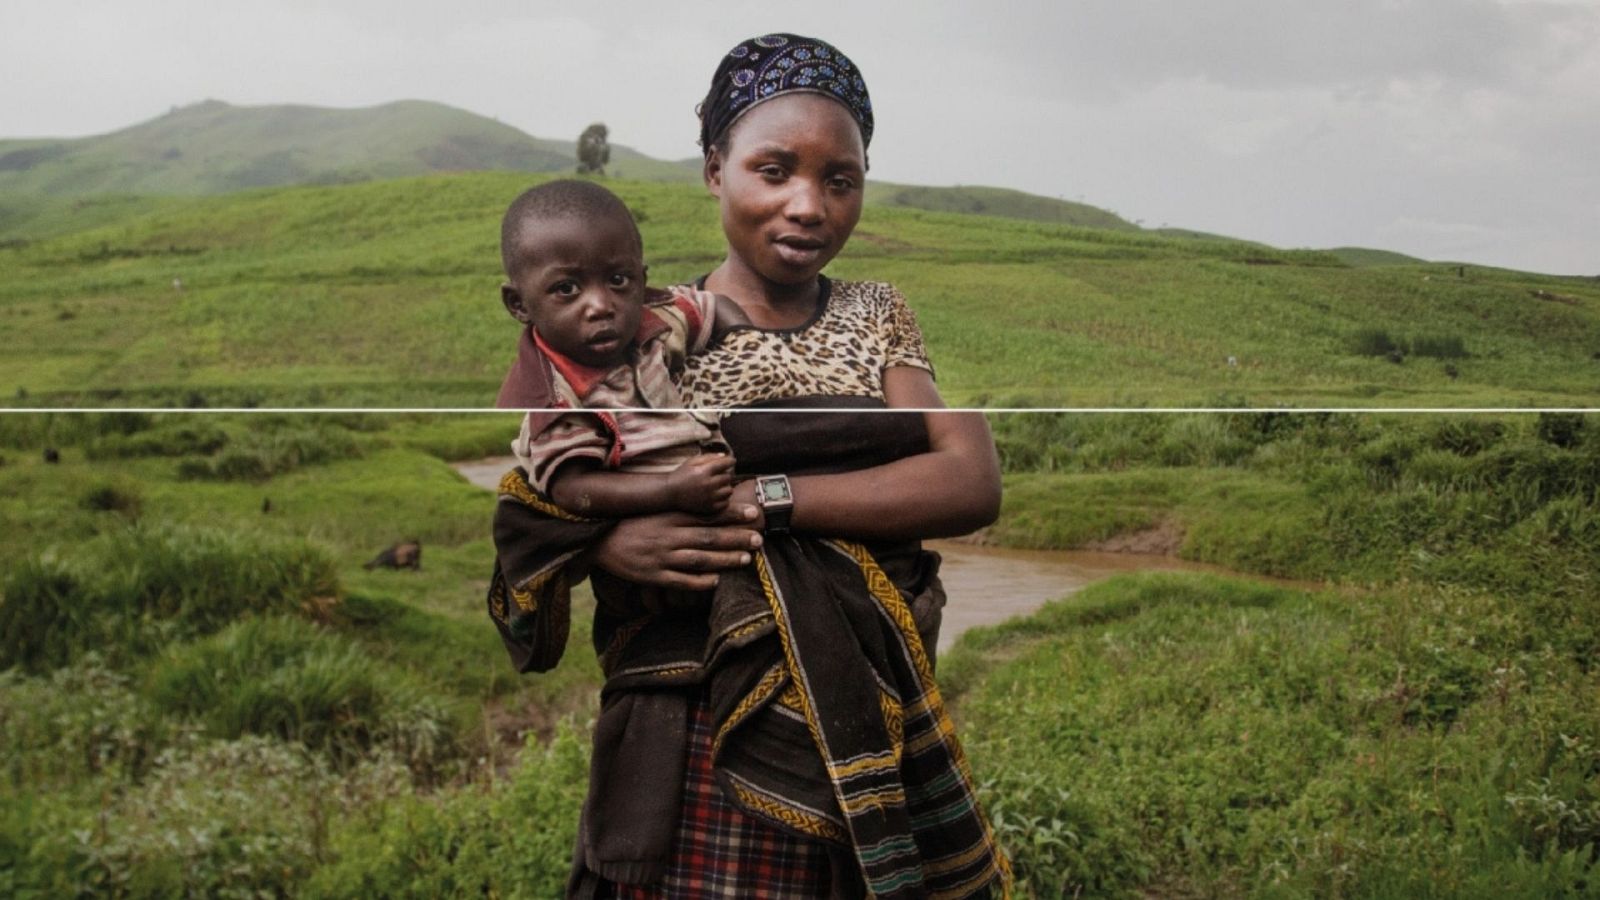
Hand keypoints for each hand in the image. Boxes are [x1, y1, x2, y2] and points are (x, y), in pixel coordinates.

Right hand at [590, 503, 761, 590]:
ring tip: (746, 560)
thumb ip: (682, 510)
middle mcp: (669, 536)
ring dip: (724, 559)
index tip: (753, 512)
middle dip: (736, 538)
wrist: (600, 541)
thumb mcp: (658, 512)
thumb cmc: (635, 525)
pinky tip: (716, 582)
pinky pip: (680, 581)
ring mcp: (661, 557)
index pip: (706, 514)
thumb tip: (710, 505)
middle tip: (759, 539)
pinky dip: (699, 582)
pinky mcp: (653, 576)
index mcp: (670, 517)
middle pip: (709, 537)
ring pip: (699, 559)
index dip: (732, 514)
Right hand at [666, 453, 735, 514]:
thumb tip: (725, 456)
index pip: (726, 464)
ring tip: (717, 485)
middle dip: (725, 474)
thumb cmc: (681, 475)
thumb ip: (709, 457)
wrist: (670, 493)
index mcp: (704, 471)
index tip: (731, 461)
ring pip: (729, 491)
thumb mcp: (692, 461)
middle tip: (718, 475)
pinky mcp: (709, 508)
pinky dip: (723, 499)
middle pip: (728, 477)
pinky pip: (725, 503)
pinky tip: (716, 495)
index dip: (730, 461)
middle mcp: (708, 485)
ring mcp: (709, 498)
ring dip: (725, 487)